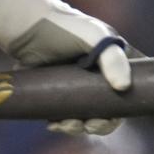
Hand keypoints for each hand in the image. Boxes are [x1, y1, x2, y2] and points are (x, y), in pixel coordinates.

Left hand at [0, 0, 133, 134]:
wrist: (28, 27)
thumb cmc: (66, 27)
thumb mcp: (95, 36)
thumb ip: (113, 58)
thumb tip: (123, 88)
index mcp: (113, 64)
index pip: (126, 94)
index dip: (121, 110)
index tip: (109, 117)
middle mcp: (97, 78)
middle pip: (106, 112)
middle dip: (98, 124)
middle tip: (88, 125)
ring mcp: (76, 87)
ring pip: (83, 117)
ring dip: (77, 127)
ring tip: (65, 124)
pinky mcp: (56, 93)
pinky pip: (63, 116)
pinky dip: (61, 123)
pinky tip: (53, 123)